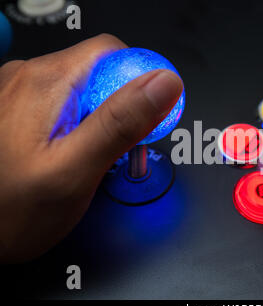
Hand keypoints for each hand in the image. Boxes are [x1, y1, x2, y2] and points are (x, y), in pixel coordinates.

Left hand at [0, 34, 183, 262]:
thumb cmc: (8, 210)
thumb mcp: (76, 170)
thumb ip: (121, 123)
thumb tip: (163, 84)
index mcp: (45, 83)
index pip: (113, 53)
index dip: (141, 82)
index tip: (149, 116)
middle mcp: (28, 79)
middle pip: (100, 72)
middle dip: (123, 107)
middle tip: (120, 148)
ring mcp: (21, 95)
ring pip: (84, 91)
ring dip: (103, 119)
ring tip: (96, 156)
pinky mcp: (20, 112)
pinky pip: (65, 106)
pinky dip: (82, 126)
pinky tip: (76, 153)